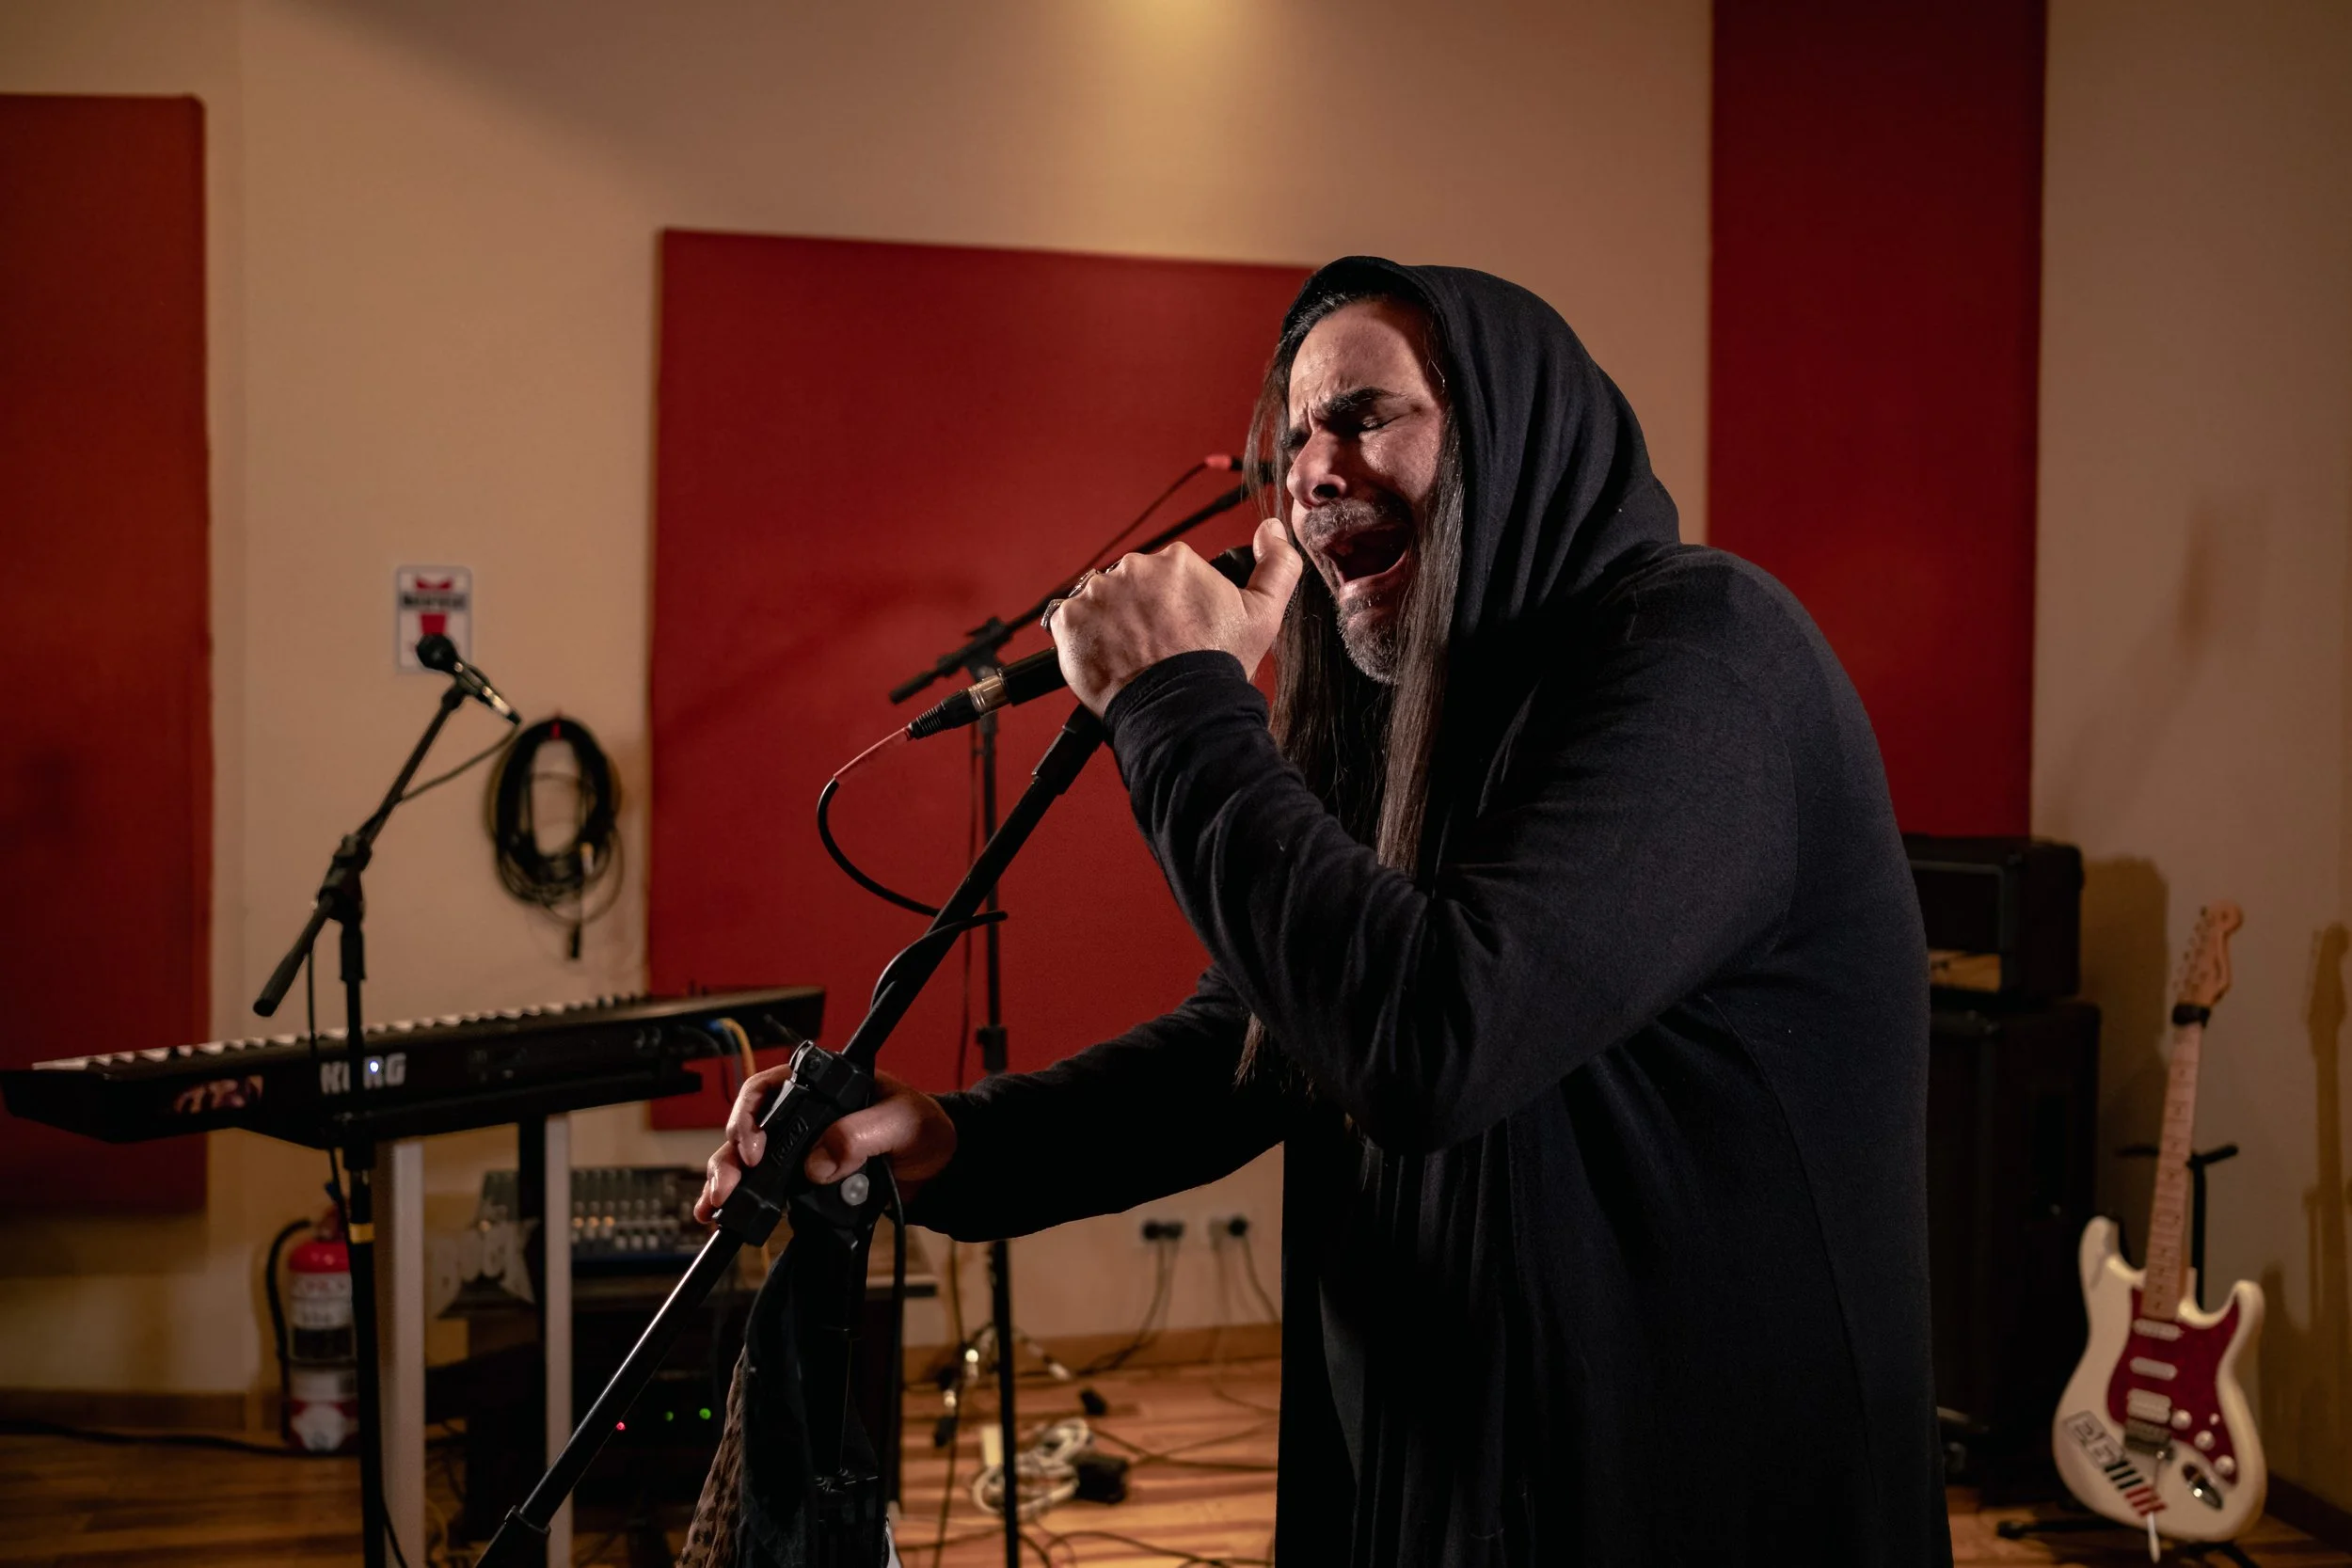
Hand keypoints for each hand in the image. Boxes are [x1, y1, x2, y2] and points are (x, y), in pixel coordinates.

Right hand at [694, 1067, 957, 1223]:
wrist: (939, 1167)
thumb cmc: (924, 1127)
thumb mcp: (902, 1122)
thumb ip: (862, 1134)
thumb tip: (818, 1162)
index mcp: (822, 1085)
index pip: (769, 1088)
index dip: (752, 1116)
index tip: (758, 1150)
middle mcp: (803, 1113)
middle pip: (749, 1127)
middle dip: (731, 1156)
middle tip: (729, 1186)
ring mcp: (799, 1147)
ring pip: (748, 1158)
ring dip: (727, 1179)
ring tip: (717, 1205)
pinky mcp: (802, 1179)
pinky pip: (764, 1187)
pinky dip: (741, 1201)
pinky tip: (719, 1216)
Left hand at [1048, 517, 1302, 714]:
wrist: (1178, 712)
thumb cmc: (1218, 667)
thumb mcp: (1264, 616)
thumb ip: (1277, 566)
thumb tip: (1273, 528)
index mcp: (1176, 560)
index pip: (1167, 574)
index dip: (1173, 605)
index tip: (1179, 631)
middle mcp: (1133, 567)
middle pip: (1131, 585)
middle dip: (1140, 611)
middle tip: (1154, 647)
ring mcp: (1097, 593)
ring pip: (1101, 601)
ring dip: (1110, 623)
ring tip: (1130, 656)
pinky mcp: (1068, 620)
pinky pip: (1069, 621)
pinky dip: (1082, 638)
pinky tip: (1105, 658)